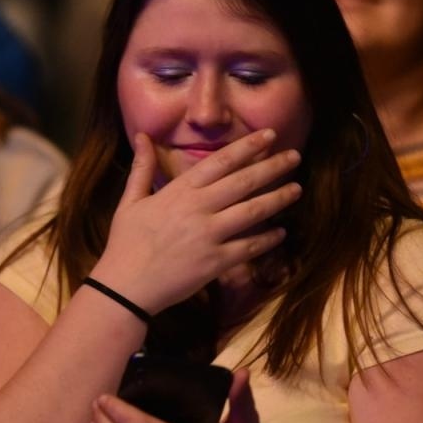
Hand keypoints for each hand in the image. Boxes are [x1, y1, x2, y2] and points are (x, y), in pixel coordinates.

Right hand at [90, 130, 301, 314]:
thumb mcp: (130, 201)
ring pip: (252, 212)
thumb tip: (142, 136)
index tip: (269, 135)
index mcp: (180, 191)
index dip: (248, 146)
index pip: (221, 162)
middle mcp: (198, 209)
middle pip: (244, 182)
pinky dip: (267, 239)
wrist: (124, 287)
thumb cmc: (125, 243)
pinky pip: (248, 247)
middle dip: (273, 167)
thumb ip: (143, 168)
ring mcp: (209, 235)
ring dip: (278, 199)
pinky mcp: (215, 262)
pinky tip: (281, 232)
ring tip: (297, 189)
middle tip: (295, 156)